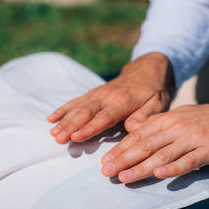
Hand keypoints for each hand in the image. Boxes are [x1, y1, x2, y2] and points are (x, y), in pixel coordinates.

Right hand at [47, 52, 174, 143]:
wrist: (145, 70)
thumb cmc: (153, 91)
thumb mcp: (158, 103)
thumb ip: (145, 115)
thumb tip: (132, 127)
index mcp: (123, 101)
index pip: (103, 117)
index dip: (89, 128)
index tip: (75, 137)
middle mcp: (106, 96)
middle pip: (85, 112)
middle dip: (70, 126)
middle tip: (58, 139)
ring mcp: (97, 94)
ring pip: (77, 107)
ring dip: (64, 120)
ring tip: (52, 132)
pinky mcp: (92, 94)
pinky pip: (75, 101)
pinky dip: (62, 109)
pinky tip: (51, 118)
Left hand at [101, 86, 208, 182]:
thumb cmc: (204, 117)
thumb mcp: (177, 115)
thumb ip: (155, 123)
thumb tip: (132, 129)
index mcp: (166, 119)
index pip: (137, 136)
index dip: (120, 149)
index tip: (104, 161)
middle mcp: (176, 127)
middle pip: (145, 145)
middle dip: (123, 159)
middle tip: (106, 171)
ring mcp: (192, 138)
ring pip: (162, 155)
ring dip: (141, 167)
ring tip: (124, 177)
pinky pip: (189, 160)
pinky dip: (173, 168)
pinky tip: (159, 175)